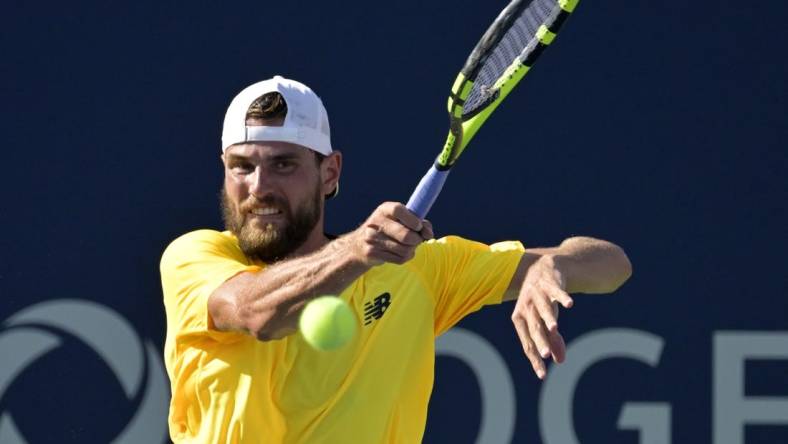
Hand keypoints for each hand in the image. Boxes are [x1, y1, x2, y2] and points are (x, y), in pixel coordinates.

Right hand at [348, 202, 433, 265]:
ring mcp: (372, 238)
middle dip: (416, 240)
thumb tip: (428, 234)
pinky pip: (399, 259)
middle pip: (405, 235)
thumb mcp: (401, 220)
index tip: (419, 226)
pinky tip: (400, 253)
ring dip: (412, 249)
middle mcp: (375, 222)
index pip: (398, 210)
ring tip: (408, 246)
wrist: (360, 244)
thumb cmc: (389, 229)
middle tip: (417, 239)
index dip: (412, 220)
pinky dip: (405, 257)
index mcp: (384, 210)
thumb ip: (419, 223)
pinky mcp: (372, 253)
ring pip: (405, 249)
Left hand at [511, 254, 573, 378]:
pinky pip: (556, 290)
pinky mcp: (549, 282)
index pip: (527, 342)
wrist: (543, 269)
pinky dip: (562, 296)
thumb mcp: (545, 321)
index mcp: (521, 319)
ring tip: (554, 329)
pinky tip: (570, 304)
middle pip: (533, 326)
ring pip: (543, 308)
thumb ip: (551, 340)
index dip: (533, 358)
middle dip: (539, 340)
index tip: (542, 375)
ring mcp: (537, 293)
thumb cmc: (541, 301)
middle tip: (544, 355)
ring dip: (548, 317)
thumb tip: (559, 361)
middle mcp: (526, 306)